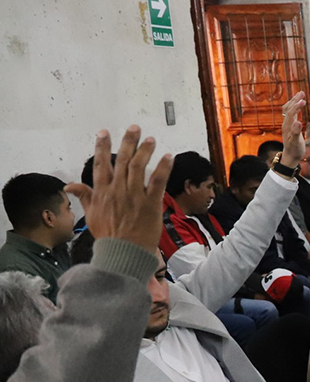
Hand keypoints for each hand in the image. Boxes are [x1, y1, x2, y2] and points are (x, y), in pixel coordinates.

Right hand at [65, 126, 172, 251]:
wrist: (123, 252)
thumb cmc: (108, 234)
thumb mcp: (90, 215)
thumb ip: (84, 196)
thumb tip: (69, 185)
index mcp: (102, 191)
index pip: (101, 164)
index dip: (102, 147)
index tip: (104, 132)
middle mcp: (117, 190)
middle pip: (122, 160)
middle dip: (128, 142)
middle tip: (134, 128)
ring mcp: (134, 195)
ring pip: (139, 167)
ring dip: (145, 151)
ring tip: (151, 139)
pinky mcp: (150, 203)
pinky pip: (157, 182)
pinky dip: (163, 168)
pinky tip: (168, 156)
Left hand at [280, 91, 306, 166]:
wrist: (290, 156)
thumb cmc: (294, 150)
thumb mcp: (296, 142)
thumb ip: (296, 132)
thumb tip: (298, 122)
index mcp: (288, 126)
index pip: (291, 113)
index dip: (297, 106)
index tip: (303, 101)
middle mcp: (286, 123)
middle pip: (289, 108)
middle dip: (295, 100)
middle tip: (302, 93)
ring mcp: (287, 124)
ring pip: (288, 109)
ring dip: (294, 101)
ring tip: (300, 94)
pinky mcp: (289, 125)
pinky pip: (290, 113)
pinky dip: (293, 106)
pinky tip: (297, 104)